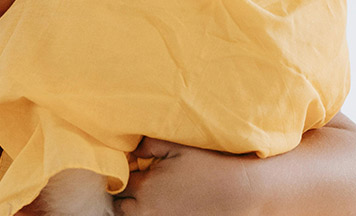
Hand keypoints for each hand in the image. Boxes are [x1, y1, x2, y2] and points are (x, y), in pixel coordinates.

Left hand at [114, 138, 257, 215]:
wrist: (237, 190)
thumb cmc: (207, 165)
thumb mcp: (177, 147)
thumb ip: (150, 145)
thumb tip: (133, 151)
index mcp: (146, 186)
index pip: (118, 183)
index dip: (121, 175)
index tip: (129, 169)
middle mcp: (148, 208)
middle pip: (120, 206)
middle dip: (122, 194)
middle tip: (132, 184)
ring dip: (133, 207)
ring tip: (143, 196)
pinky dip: (148, 213)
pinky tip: (158, 204)